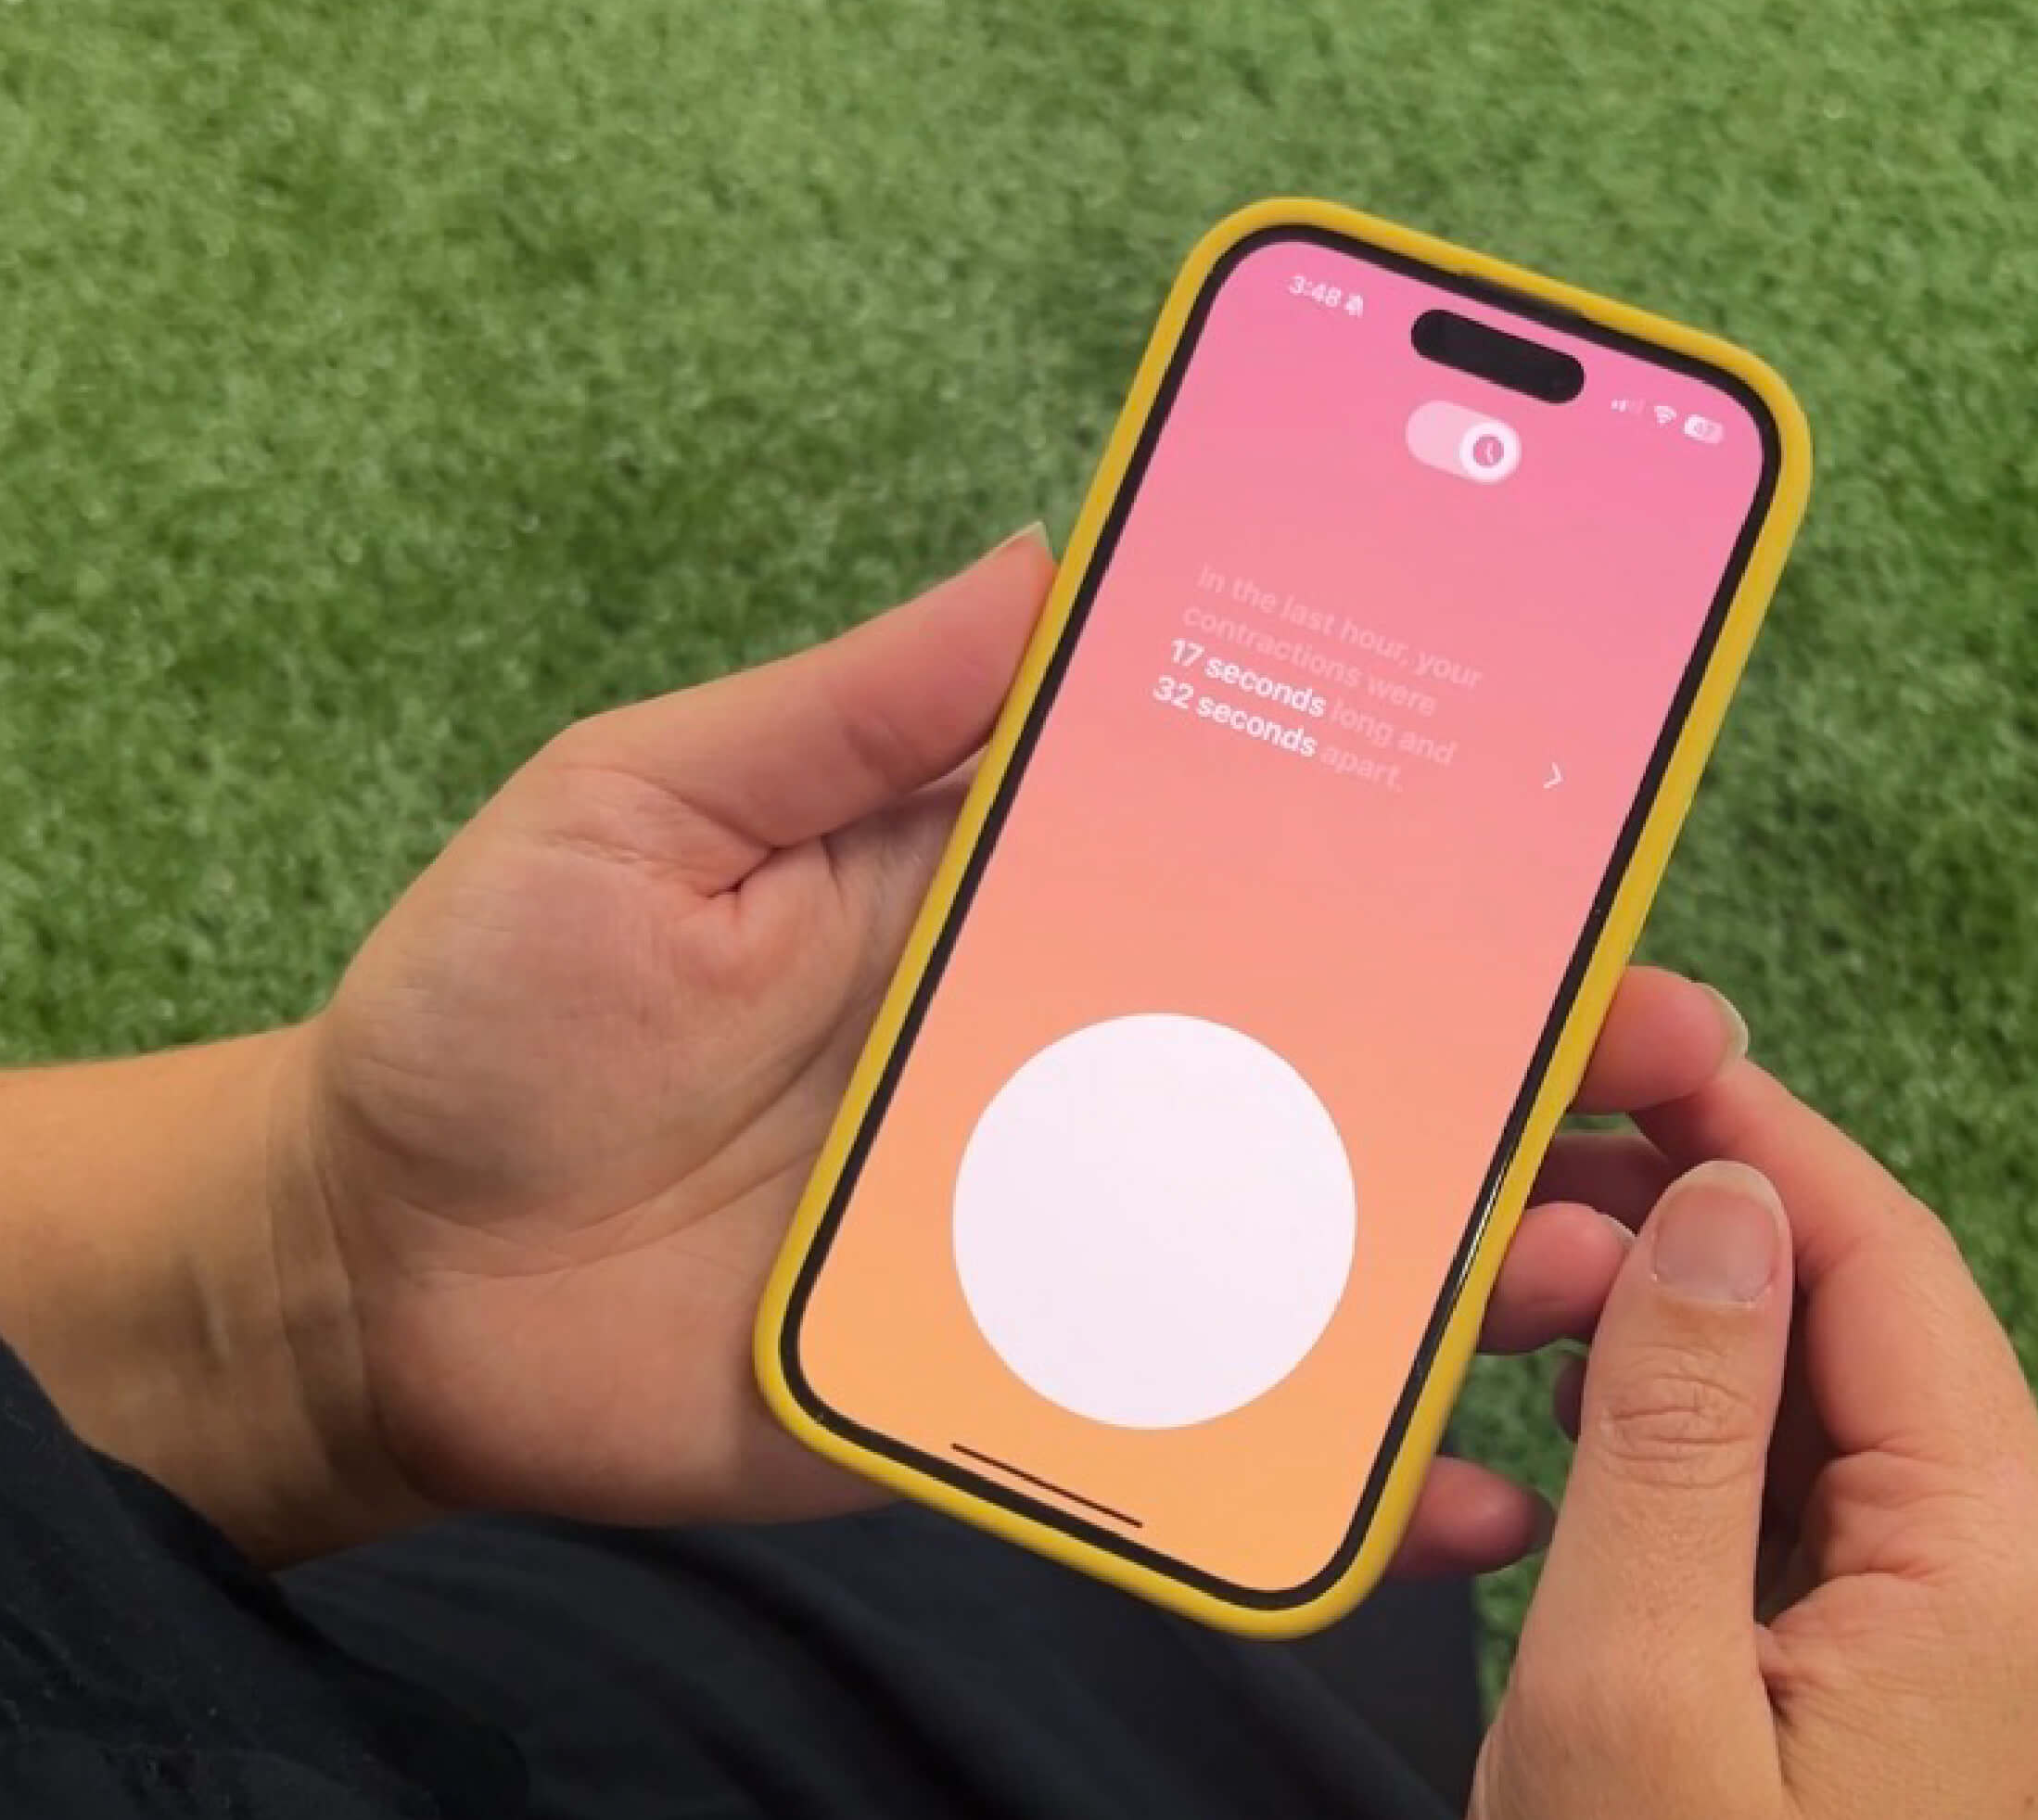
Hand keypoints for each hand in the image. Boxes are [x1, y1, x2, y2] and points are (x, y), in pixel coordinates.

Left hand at [288, 527, 1744, 1569]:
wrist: (361, 1280)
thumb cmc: (486, 1010)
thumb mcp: (646, 804)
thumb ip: (847, 703)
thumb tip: (1042, 549)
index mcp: (1008, 904)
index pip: (1265, 861)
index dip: (1435, 852)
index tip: (1589, 835)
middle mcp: (1065, 1070)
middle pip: (1343, 1064)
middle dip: (1528, 1058)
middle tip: (1676, 1058)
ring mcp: (1052, 1244)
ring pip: (1313, 1251)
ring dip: (1477, 1254)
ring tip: (1597, 1262)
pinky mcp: (1006, 1401)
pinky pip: (1200, 1437)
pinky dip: (1335, 1475)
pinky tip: (1456, 1488)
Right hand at [1468, 1060, 2037, 1817]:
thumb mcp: (1632, 1687)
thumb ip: (1673, 1430)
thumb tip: (1714, 1207)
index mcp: (1997, 1573)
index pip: (1883, 1260)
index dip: (1744, 1135)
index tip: (1616, 1044)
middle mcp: (2021, 1589)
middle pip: (1854, 1322)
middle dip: (1680, 1238)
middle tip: (1511, 1208)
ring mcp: (1972, 1639)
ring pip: (1817, 1407)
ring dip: (1670, 1342)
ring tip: (1519, 1315)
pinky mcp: (1906, 1682)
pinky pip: (1802, 1501)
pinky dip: (1686, 1447)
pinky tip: (1577, 1434)